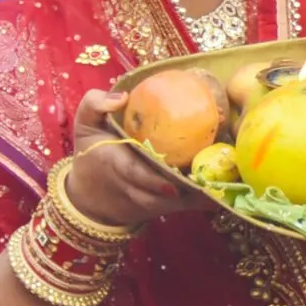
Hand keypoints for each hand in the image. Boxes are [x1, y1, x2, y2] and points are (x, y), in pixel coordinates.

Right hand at [64, 93, 203, 230]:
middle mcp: (132, 186)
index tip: (170, 186)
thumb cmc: (92, 151)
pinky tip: (220, 197)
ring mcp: (147, 200)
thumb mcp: (85, 123)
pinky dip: (200, 203)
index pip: (133, 173)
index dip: (151, 181)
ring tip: (216, 191)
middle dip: (178, 193)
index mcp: (114, 163)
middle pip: (156, 195)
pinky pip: (181, 207)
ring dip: (193, 199)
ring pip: (170, 205)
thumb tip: (122, 97)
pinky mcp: (160, 208)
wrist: (89, 193)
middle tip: (203, 187)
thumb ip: (94, 104)